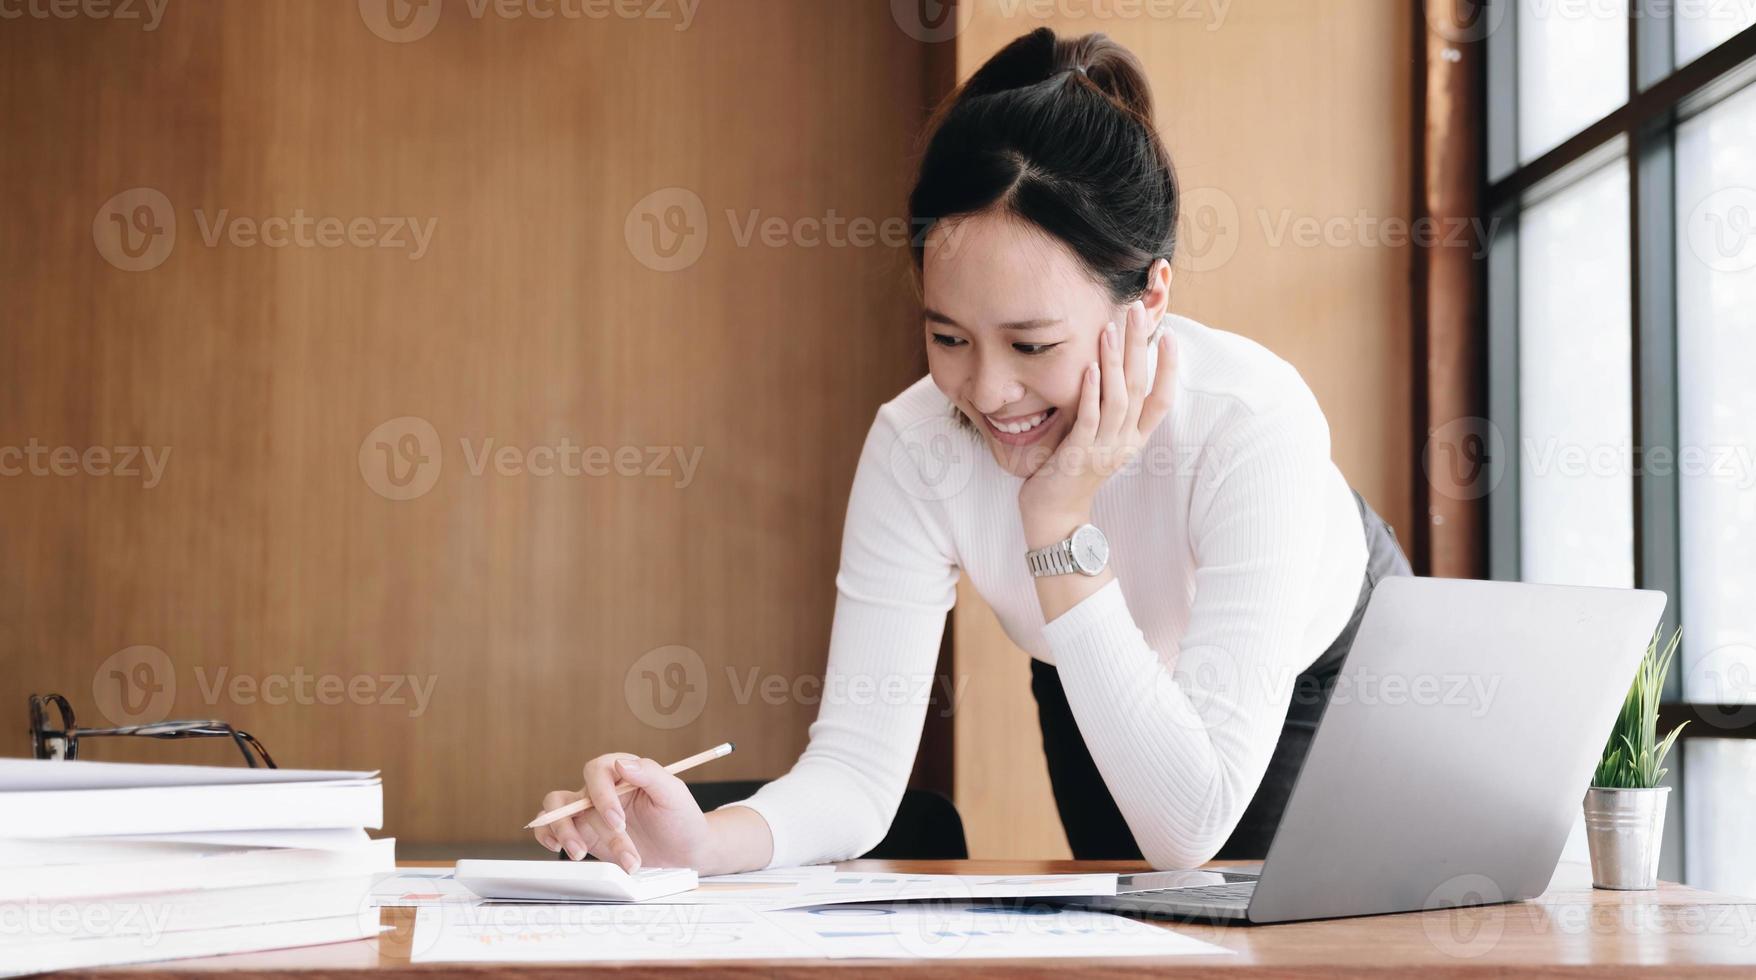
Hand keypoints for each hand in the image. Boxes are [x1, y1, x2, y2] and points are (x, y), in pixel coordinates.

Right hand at [531, 753, 708, 872]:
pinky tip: (558, 847)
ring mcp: (591, 812)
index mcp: (623, 772)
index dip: (602, 796)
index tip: (618, 822)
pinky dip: (548, 835)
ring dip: (564, 832)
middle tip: (610, 842)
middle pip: (575, 795)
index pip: (598, 771)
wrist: (685, 850)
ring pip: (559, 812)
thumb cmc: (681, 818)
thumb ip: (650, 774)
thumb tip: (622, 763)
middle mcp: (602, 790)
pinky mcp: (585, 834)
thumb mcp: (673, 794)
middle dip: (588, 822)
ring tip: (580, 854)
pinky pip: (554, 829)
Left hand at [1018, 299, 1175, 545]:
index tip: (1170, 335)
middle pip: (1141, 389)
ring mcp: (1103, 450)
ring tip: (1110, 330)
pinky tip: (1088, 367)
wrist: (1054, 514)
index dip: (1169, 368)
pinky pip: (1088, 420)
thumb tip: (1106, 369)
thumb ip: (1105, 410)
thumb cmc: (1071, 470)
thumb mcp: (1097, 438)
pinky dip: (1090, 392)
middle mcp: (1124, 443)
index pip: (1163, 400)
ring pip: (1118, 400)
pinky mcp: (1077, 455)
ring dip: (1114, 362)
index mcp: (1134, 439)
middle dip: (1139, 347)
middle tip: (1138, 312)